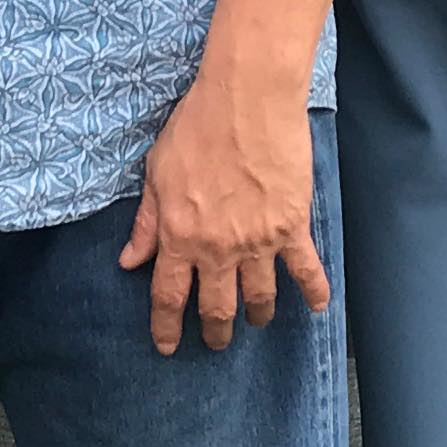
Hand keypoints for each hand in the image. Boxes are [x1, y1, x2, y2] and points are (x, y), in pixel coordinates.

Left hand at [118, 76, 330, 354]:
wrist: (247, 99)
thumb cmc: (196, 127)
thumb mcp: (156, 173)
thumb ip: (145, 222)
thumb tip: (128, 261)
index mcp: (178, 236)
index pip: (168, 297)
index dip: (166, 328)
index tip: (167, 347)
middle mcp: (217, 249)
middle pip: (216, 307)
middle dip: (215, 331)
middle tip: (216, 341)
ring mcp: (257, 241)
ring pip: (259, 297)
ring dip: (257, 316)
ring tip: (257, 322)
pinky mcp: (291, 226)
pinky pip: (305, 269)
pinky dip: (313, 292)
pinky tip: (317, 308)